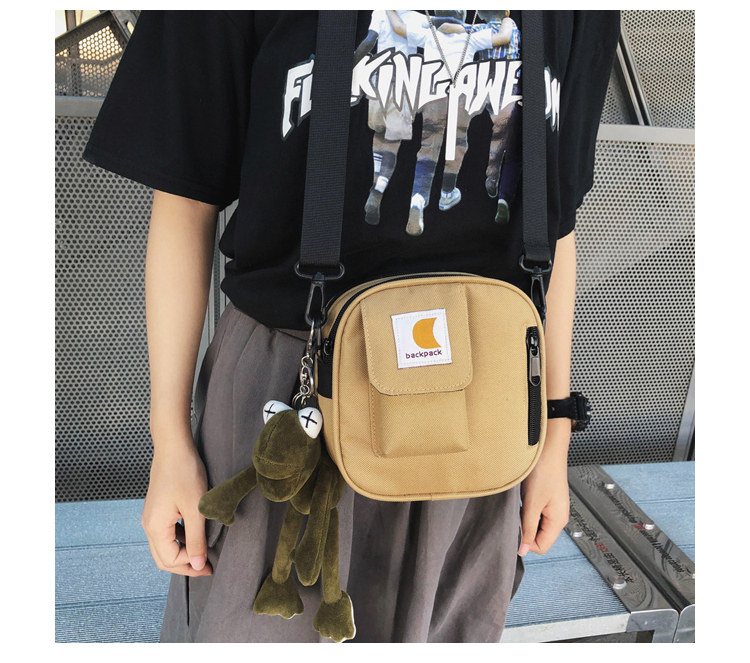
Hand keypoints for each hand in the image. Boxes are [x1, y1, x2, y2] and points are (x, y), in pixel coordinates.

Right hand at [141, 441, 212, 576]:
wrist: (174, 447)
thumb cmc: (184, 474)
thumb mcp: (195, 509)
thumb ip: (196, 539)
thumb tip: (198, 565)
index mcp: (155, 527)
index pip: (170, 560)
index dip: (190, 567)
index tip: (210, 566)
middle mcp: (149, 524)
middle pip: (163, 557)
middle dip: (185, 565)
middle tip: (206, 567)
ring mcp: (151, 516)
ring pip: (164, 546)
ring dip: (182, 553)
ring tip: (203, 554)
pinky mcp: (157, 509)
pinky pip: (166, 533)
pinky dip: (180, 540)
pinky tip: (195, 536)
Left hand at [518, 421, 570, 555]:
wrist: (547, 448)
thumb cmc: (544, 472)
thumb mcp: (532, 504)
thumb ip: (528, 528)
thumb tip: (523, 550)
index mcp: (558, 521)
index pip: (541, 546)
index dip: (525, 542)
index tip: (513, 529)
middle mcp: (558, 516)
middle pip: (538, 536)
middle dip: (524, 529)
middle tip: (514, 514)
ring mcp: (553, 507)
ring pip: (535, 524)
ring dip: (524, 517)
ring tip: (519, 503)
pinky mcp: (547, 498)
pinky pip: (535, 512)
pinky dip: (526, 508)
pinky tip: (522, 497)